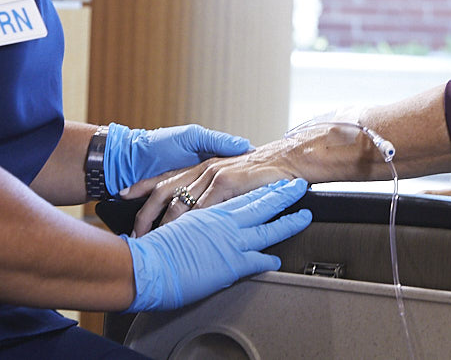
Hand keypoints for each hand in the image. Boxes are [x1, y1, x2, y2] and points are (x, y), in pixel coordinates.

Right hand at [122, 178, 311, 310]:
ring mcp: (230, 241)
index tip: (279, 182)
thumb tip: (204, 221)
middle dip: (282, 196)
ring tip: (304, 218)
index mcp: (211, 211)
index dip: (264, 189)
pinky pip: (257, 260)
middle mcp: (223, 222)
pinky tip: (278, 259)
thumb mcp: (181, 227)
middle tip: (300, 187)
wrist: (146, 267)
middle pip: (260, 205)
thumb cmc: (157, 250)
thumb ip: (198, 221)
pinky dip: (269, 259)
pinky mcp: (231, 263)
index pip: (245, 196)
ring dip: (288, 223)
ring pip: (267, 229)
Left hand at [126, 122, 387, 233]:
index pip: (165, 178)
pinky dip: (190, 219)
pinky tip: (182, 233)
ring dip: (164, 223)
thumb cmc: (267, 168)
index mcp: (202, 165)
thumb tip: (197, 208)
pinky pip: (203, 203)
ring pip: (180, 200)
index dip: (142, 190)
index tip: (122, 201)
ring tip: (151, 241)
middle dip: (146, 214)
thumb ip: (214, 189)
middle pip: (164, 191)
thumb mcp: (233, 177)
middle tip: (133, 235)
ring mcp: (214, 173)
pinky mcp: (228, 180)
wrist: (292, 157)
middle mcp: (204, 167)